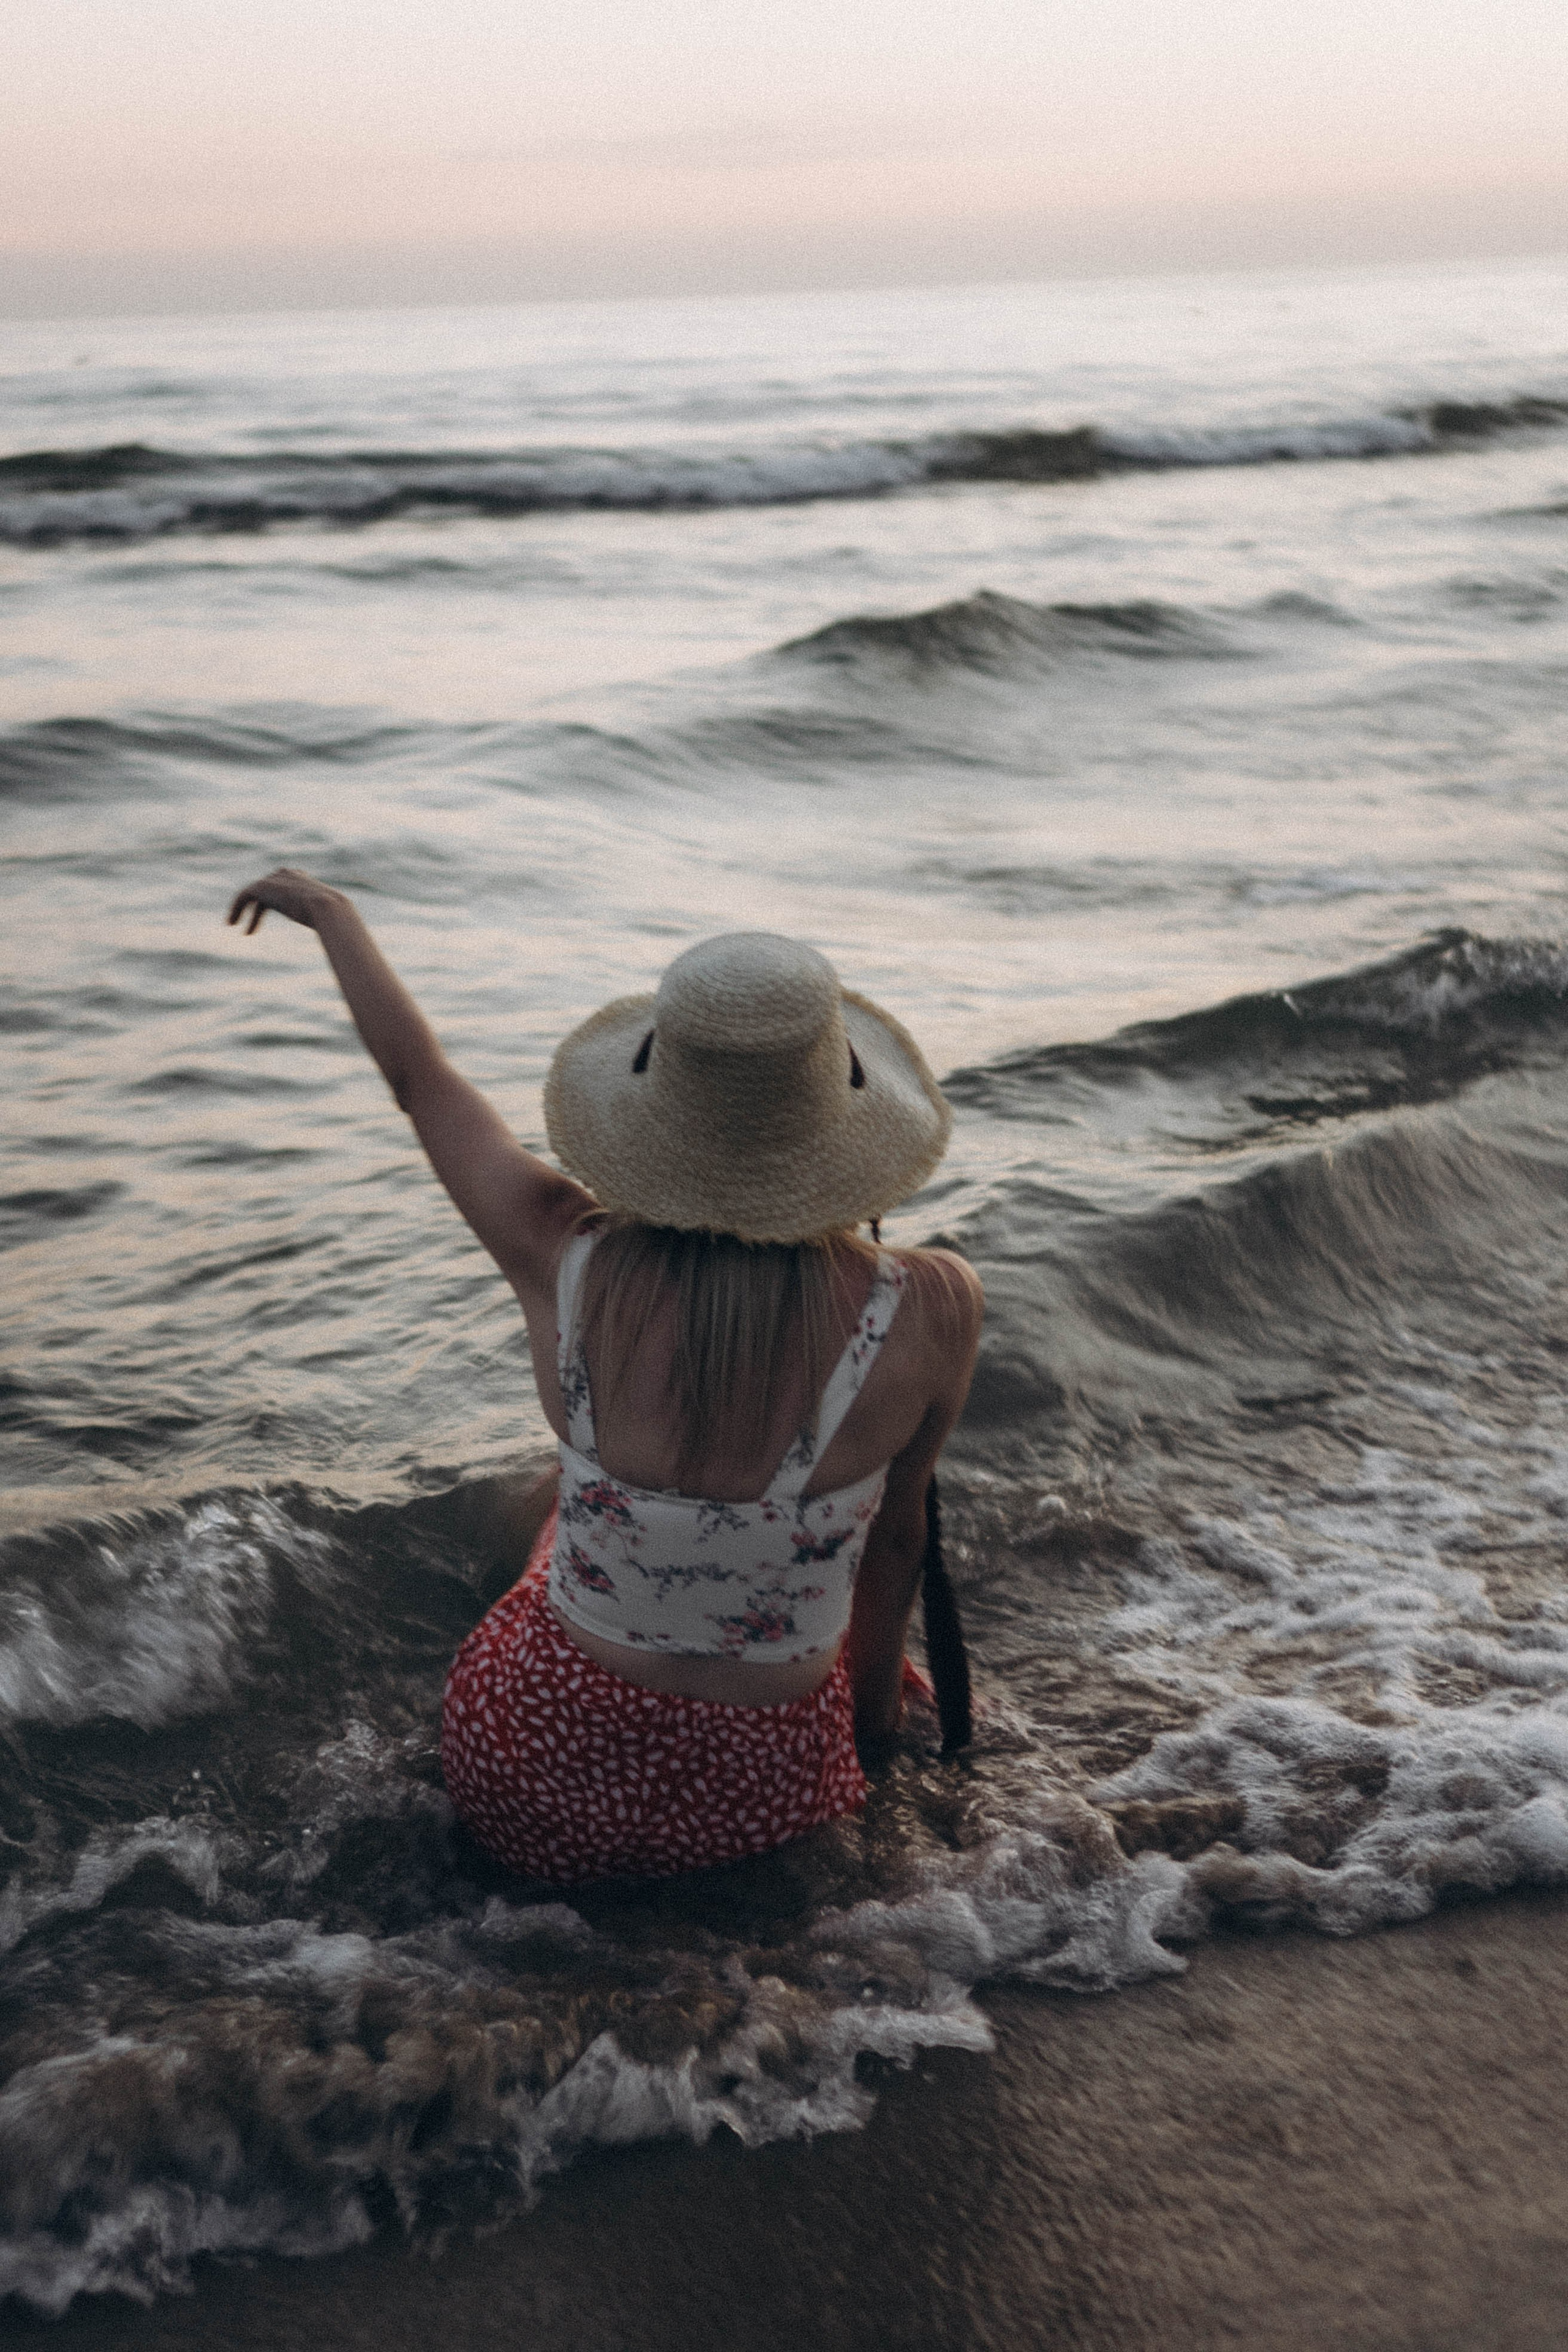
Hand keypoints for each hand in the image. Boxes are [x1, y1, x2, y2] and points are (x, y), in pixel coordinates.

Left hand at [227, 867, 341, 935]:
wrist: (328, 908)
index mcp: (301, 878)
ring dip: (242, 910)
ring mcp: (273, 879)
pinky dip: (237, 908)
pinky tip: (233, 923)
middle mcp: (286, 874)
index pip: (280, 889)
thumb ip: (326, 921)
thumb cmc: (334, 916)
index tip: (267, 921)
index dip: (271, 905)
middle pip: (265, 891)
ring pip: (252, 893)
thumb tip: (339, 935)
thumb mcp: (328, 918)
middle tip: (250, 929)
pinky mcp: (262, 886)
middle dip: (257, 910)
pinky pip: (244, 896)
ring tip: (235, 925)